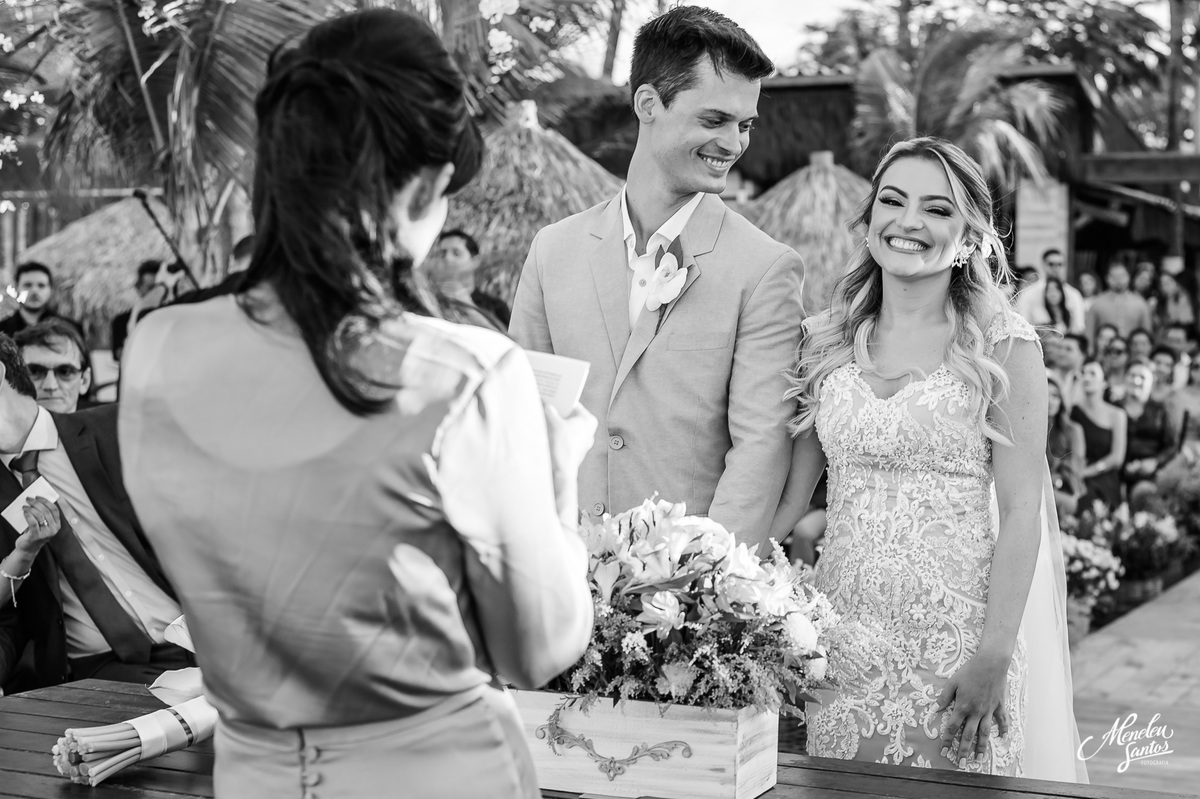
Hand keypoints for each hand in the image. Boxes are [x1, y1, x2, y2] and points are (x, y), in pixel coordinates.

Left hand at [18, 497, 61, 552]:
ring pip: (40, 516)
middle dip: (37, 503)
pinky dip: (28, 515)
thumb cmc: (34, 534)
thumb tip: (36, 502)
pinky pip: (33, 522)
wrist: (28, 549)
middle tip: (29, 499)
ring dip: (31, 508)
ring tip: (25, 506)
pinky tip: (24, 512)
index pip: (54, 510)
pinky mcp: (36, 536)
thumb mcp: (42, 525)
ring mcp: (45, 533)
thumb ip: (43, 516)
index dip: (46, 501)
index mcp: (57, 525)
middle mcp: (53, 529)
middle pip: (46, 511)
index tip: (38, 496)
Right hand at [544, 403, 596, 525]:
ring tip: (540, 417)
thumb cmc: (560, 446)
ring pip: (565, 429)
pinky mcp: (573, 454)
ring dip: (554, 424)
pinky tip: (543, 433)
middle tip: (542, 404)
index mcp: (588, 421)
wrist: (559, 474)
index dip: (560, 398)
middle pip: (568, 416)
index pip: (572, 403)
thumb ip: (549, 410)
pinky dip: (554, 436)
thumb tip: (544, 402)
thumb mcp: (552, 422)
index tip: (549, 394)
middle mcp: (588, 432)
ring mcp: (581, 445)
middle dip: (556, 412)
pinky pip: (563, 440)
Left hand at [936, 651, 1010, 766]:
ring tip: (979, 759)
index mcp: (963, 707)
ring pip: (985, 733)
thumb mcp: (952, 682)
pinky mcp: (999, 706)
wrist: (990, 664)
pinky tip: (1003, 738)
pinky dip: (1003, 729)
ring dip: (982, 747)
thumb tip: (934, 709)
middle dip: (963, 751)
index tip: (943, 751)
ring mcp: (989, 710)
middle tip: (961, 764)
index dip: (947, 740)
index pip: (952, 728)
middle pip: (968, 735)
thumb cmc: (969, 671)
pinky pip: (1002, 720)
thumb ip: (944, 697)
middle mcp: (976, 712)